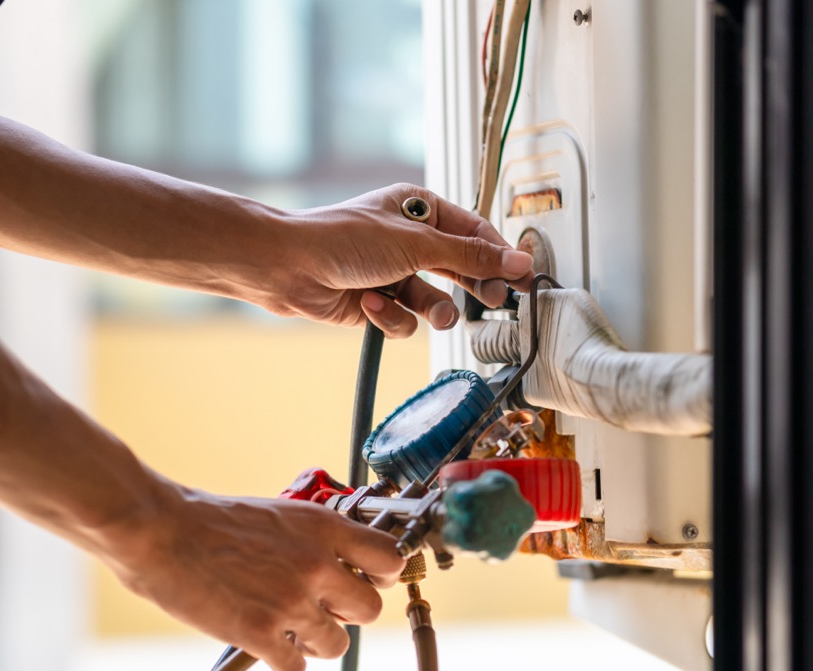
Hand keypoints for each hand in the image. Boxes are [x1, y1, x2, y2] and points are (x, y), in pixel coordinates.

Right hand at [96, 477, 405, 670]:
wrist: (160, 530)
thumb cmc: (208, 519)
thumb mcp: (276, 513)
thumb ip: (311, 538)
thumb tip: (337, 559)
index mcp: (321, 526)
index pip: (389, 557)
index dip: (383, 575)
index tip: (369, 580)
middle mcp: (315, 563)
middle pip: (371, 609)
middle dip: (348, 614)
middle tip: (323, 608)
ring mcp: (290, 601)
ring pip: (338, 645)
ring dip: (315, 642)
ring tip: (289, 629)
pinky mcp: (261, 633)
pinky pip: (296, 668)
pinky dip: (283, 663)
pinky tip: (266, 646)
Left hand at [281, 183, 534, 337]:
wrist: (287, 267)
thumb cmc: (341, 239)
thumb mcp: (416, 244)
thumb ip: (470, 257)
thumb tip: (516, 260)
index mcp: (420, 210)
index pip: (474, 233)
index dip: (501, 255)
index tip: (525, 278)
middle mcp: (409, 240)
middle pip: (460, 268)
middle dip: (473, 286)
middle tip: (494, 301)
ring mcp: (393, 273)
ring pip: (435, 302)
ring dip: (431, 310)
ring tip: (430, 314)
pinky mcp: (377, 303)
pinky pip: (404, 320)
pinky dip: (390, 317)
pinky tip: (368, 304)